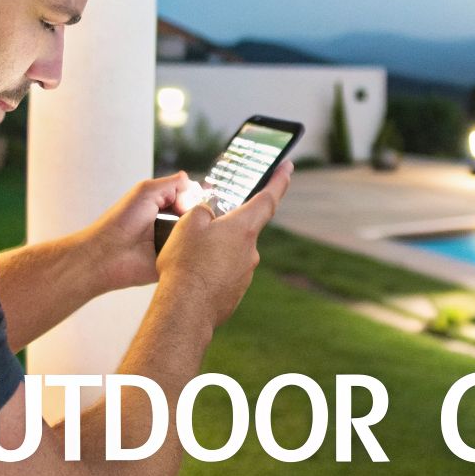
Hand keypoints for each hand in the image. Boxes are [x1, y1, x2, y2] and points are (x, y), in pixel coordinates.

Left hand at [79, 172, 205, 291]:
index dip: (194, 197)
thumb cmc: (122, 220)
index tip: (190, 202)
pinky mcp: (175, 261)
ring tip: (194, 232)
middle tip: (191, 217)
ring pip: (198, 234)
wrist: (108, 254)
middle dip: (199, 214)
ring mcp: (173, 243)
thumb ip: (172, 184)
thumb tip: (194, 185)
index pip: (189, 198)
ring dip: (198, 231)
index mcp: (162, 206)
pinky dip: (196, 249)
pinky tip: (194, 247)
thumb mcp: (146, 191)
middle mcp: (169, 224)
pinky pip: (193, 254)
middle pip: (197, 215)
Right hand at [156, 160, 292, 329]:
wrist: (186, 309)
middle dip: (222, 228)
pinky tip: (194, 276)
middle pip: (240, 229)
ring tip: (189, 259)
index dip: (278, 180)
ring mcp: (245, 273)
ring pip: (229, 253)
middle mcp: (250, 251)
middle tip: (197, 234)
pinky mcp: (236, 291)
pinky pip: (224, 273)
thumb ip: (203, 211)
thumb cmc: (186, 265)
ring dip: (214, 252)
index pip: (268, 198)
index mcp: (243, 229)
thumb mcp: (188, 224)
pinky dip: (211, 271)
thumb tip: (209, 215)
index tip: (287, 167)